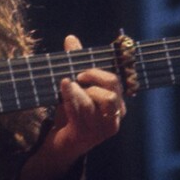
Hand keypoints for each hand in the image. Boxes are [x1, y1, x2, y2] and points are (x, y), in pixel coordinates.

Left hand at [49, 35, 125, 159]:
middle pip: (112, 91)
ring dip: (81, 89)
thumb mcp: (76, 85)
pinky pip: (81, 111)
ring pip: (98, 100)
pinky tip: (64, 85)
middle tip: (78, 76)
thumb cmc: (74, 110)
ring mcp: (102, 128)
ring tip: (68, 84)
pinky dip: (71, 95)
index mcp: (116, 103)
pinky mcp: (87, 135)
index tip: (82, 70)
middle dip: (94, 78)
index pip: (115, 82)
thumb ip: (75, 63)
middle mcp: (114, 117)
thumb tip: (71, 38)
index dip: (99, 72)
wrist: (62, 141)